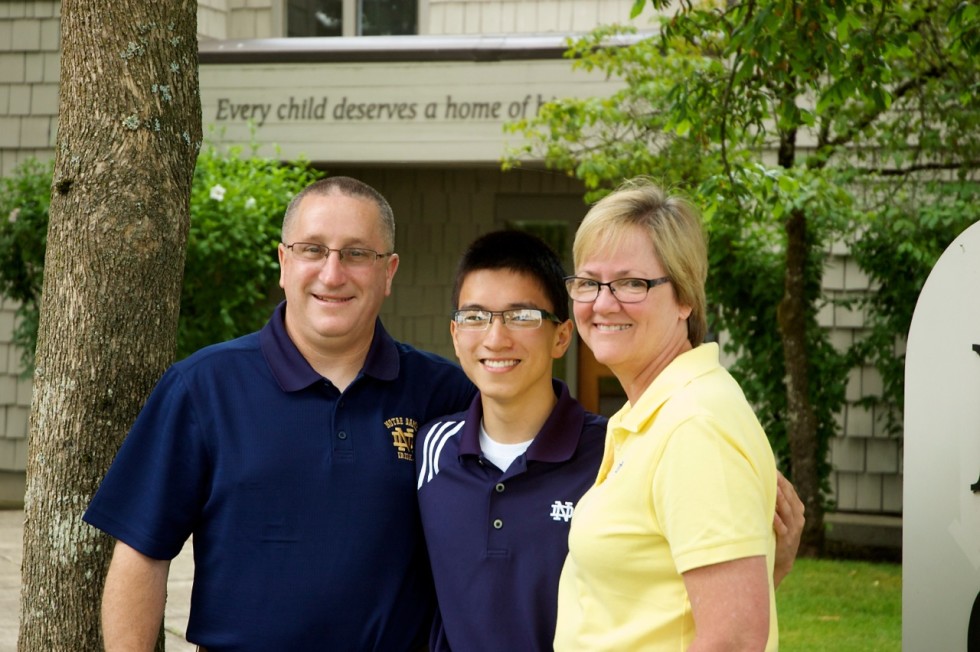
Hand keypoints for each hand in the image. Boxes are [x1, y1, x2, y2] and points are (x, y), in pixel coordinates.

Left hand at [772, 471, 803, 587]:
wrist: (782, 560)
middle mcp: (798, 518)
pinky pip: (782, 528)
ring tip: (772, 488)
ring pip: (787, 511)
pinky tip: (770, 513)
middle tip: (771, 473)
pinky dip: (777, 520)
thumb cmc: (778, 534)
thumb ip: (776, 502)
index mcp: (797, 510)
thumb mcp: (781, 516)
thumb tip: (764, 482)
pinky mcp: (787, 540)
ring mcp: (794, 529)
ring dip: (780, 499)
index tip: (772, 468)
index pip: (790, 491)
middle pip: (790, 498)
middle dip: (781, 485)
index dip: (782, 480)